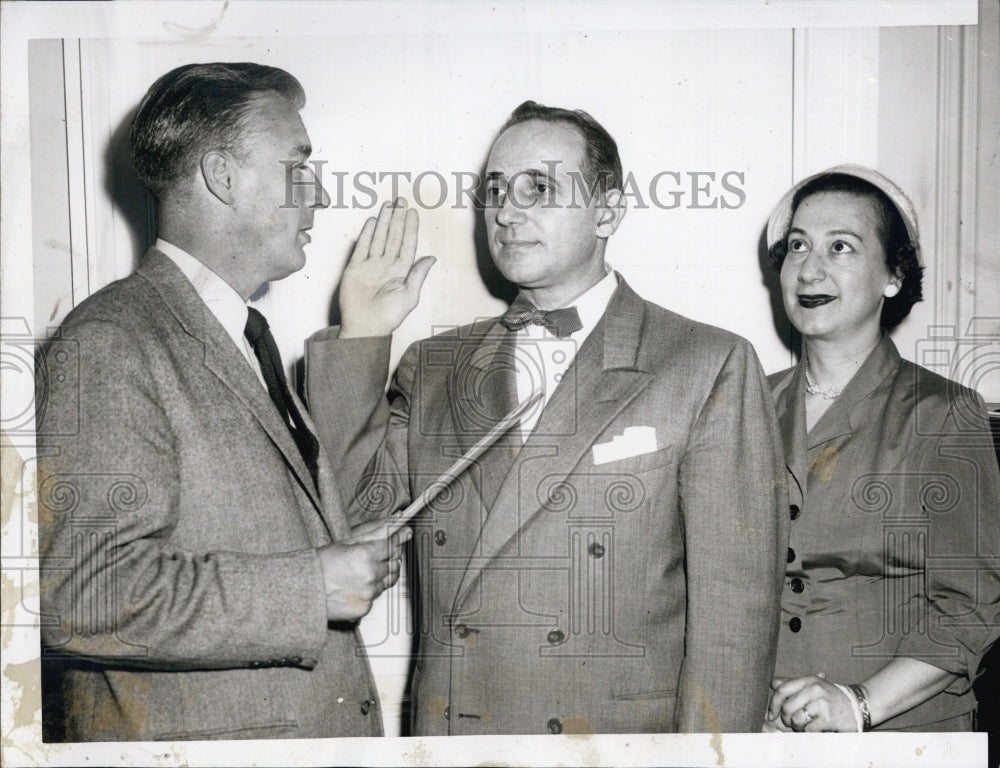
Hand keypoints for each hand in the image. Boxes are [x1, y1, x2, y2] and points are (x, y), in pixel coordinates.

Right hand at [316, 522, 411, 621]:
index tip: (399, 538)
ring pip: (387, 581)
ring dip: (380, 575)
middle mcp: (370, 574)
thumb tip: (397, 521)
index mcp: (365, 554)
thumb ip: (375, 533)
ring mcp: (368, 593)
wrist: (304, 590)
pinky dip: (370, 590)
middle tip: (375, 556)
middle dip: (388, 559)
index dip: (395, 541)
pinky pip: (376, 596)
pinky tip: (355, 585)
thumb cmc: (321, 565)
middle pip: (394, 564)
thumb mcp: (347, 543)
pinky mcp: (365, 608)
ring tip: (362, 572)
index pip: (393, 546)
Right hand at [339, 198, 435, 337]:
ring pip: (379, 238)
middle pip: (394, 236)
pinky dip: (367, 234)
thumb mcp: (410, 295)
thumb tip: (432, 258)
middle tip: (401, 199)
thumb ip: (419, 274)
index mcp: (401, 271)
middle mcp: (387, 265)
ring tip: (388, 204)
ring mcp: (371, 265)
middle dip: (398, 218)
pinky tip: (373, 221)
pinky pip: (362, 247)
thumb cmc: (389, 316)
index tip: (413, 212)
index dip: (410, 228)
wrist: (365, 326)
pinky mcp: (355, 268)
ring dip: (384, 221)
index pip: (407, 244)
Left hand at [766, 673, 857, 731]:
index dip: (774, 704)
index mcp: (808, 680)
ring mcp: (822, 703)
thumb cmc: (830, 697)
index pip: (782, 690)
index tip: (772, 714)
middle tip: (791, 723)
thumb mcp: (813, 686)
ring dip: (798, 727)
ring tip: (804, 726)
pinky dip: (808, 732)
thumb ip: (793, 685)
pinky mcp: (829, 717)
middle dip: (786, 719)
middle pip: (787, 707)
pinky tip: (815, 729)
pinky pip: (808, 729)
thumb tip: (773, 683)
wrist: (857, 705)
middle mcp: (814, 689)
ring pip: (797, 719)